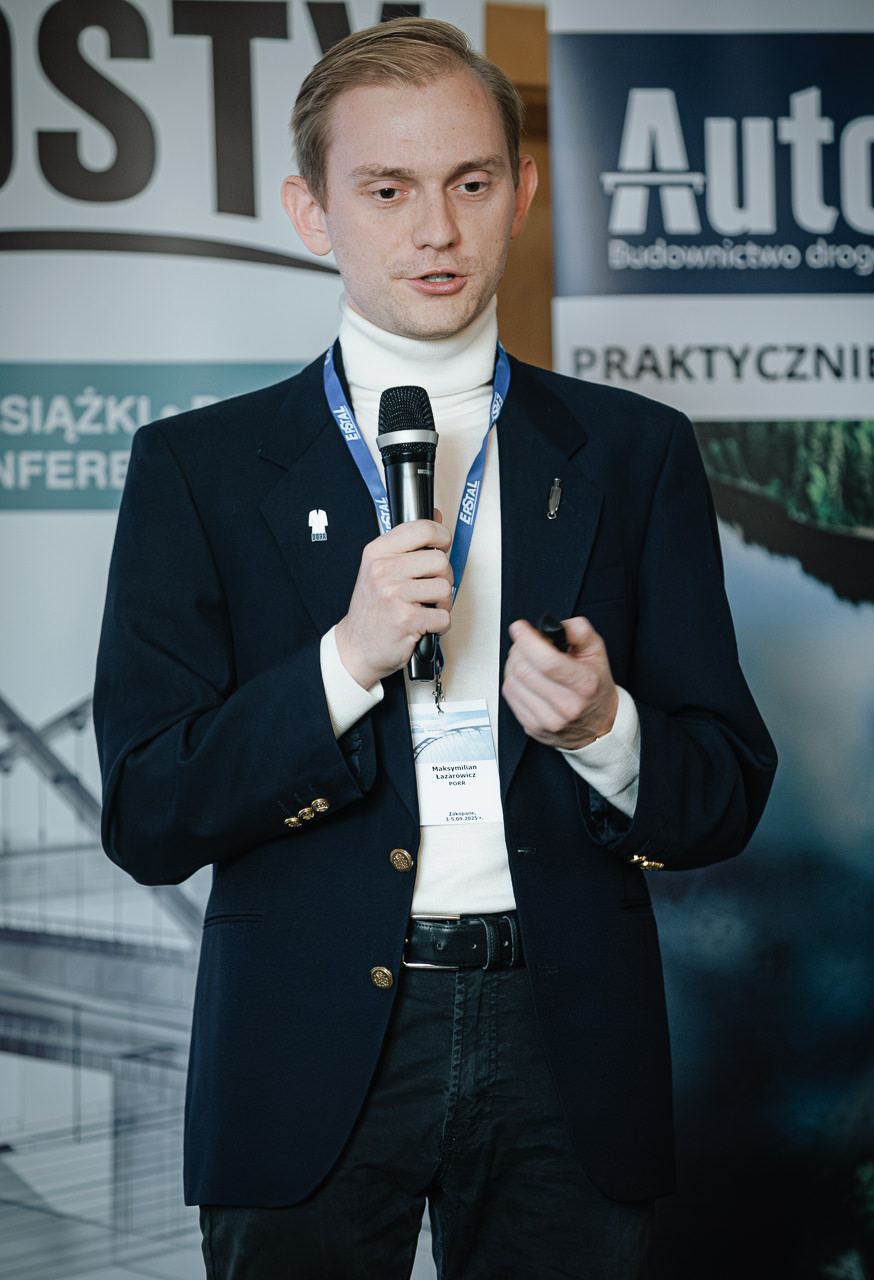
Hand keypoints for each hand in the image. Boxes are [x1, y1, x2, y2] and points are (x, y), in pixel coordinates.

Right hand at [335, 514, 452, 687]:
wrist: (356, 647)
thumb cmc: (372, 609)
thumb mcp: (379, 568)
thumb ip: (407, 545)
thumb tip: (437, 518)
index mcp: (377, 552)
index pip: (422, 528)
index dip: (442, 536)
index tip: (442, 546)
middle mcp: (383, 570)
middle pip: (440, 561)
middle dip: (444, 578)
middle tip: (431, 589)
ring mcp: (394, 594)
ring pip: (445, 589)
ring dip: (442, 604)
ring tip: (426, 608)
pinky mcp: (406, 619)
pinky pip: (443, 616)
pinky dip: (440, 625)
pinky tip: (424, 624)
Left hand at [502, 616, 617, 749]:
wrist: (598, 724)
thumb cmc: (595, 687)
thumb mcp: (596, 653)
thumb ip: (578, 631)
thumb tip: (553, 625)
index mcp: (584, 684)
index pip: (548, 662)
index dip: (528, 641)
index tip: (520, 628)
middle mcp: (567, 705)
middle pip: (525, 671)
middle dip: (519, 649)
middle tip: (526, 643)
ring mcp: (548, 719)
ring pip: (512, 682)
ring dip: (513, 664)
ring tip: (526, 660)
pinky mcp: (533, 727)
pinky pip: (509, 696)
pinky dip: (512, 680)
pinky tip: (524, 677)